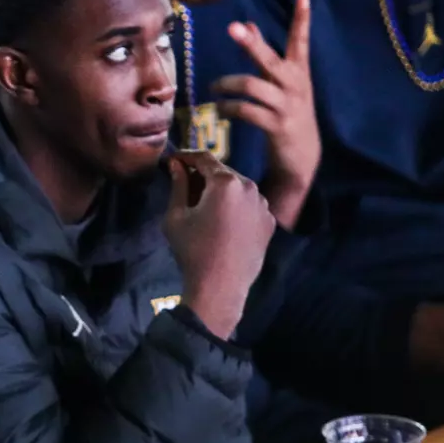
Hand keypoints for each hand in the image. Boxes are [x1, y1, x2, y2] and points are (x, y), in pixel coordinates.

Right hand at [164, 150, 275, 339]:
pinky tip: (223, 222)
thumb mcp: (176, 216)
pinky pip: (250, 205)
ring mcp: (263, 205)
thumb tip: (176, 165)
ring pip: (238, 188)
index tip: (174, 160)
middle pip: (223, 171)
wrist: (220, 286)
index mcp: (225, 182)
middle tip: (186, 183)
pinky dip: (236, 206)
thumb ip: (178, 185)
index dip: (186, 156)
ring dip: (221, 190)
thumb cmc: (192, 250)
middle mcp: (249, 187)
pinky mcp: (269, 222)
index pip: (204, 158)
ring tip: (205, 205)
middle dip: (204, 174)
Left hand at [212, 0, 316, 229]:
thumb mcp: (281, 82)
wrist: (302, 156)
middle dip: (251, 43)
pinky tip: (220, 108)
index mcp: (299, 72)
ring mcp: (287, 106)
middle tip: (232, 27)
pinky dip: (229, 108)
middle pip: (270, 59)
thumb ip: (264, 55)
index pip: (301, 42)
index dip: (302, 20)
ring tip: (214, 88)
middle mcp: (295, 85)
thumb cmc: (287, 113)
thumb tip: (247, 24)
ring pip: (252, 86)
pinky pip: (246, 111)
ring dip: (227, 85)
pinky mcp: (276, 126)